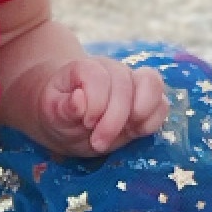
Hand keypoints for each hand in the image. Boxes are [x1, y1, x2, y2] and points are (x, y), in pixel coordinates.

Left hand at [37, 53, 168, 156]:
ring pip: (152, 83)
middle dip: (114, 119)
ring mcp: (132, 82)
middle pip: (124, 83)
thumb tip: (79, 101)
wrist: (68, 113)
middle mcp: (112, 70)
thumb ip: (61, 108)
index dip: (95, 103)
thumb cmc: (59, 110)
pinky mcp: (146, 101)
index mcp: (86, 68)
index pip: (97, 76)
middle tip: (98, 143)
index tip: (85, 123)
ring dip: (141, 113)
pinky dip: (152, 120)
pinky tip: (134, 133)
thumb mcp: (49, 112)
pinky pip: (162, 104)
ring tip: (126, 133)